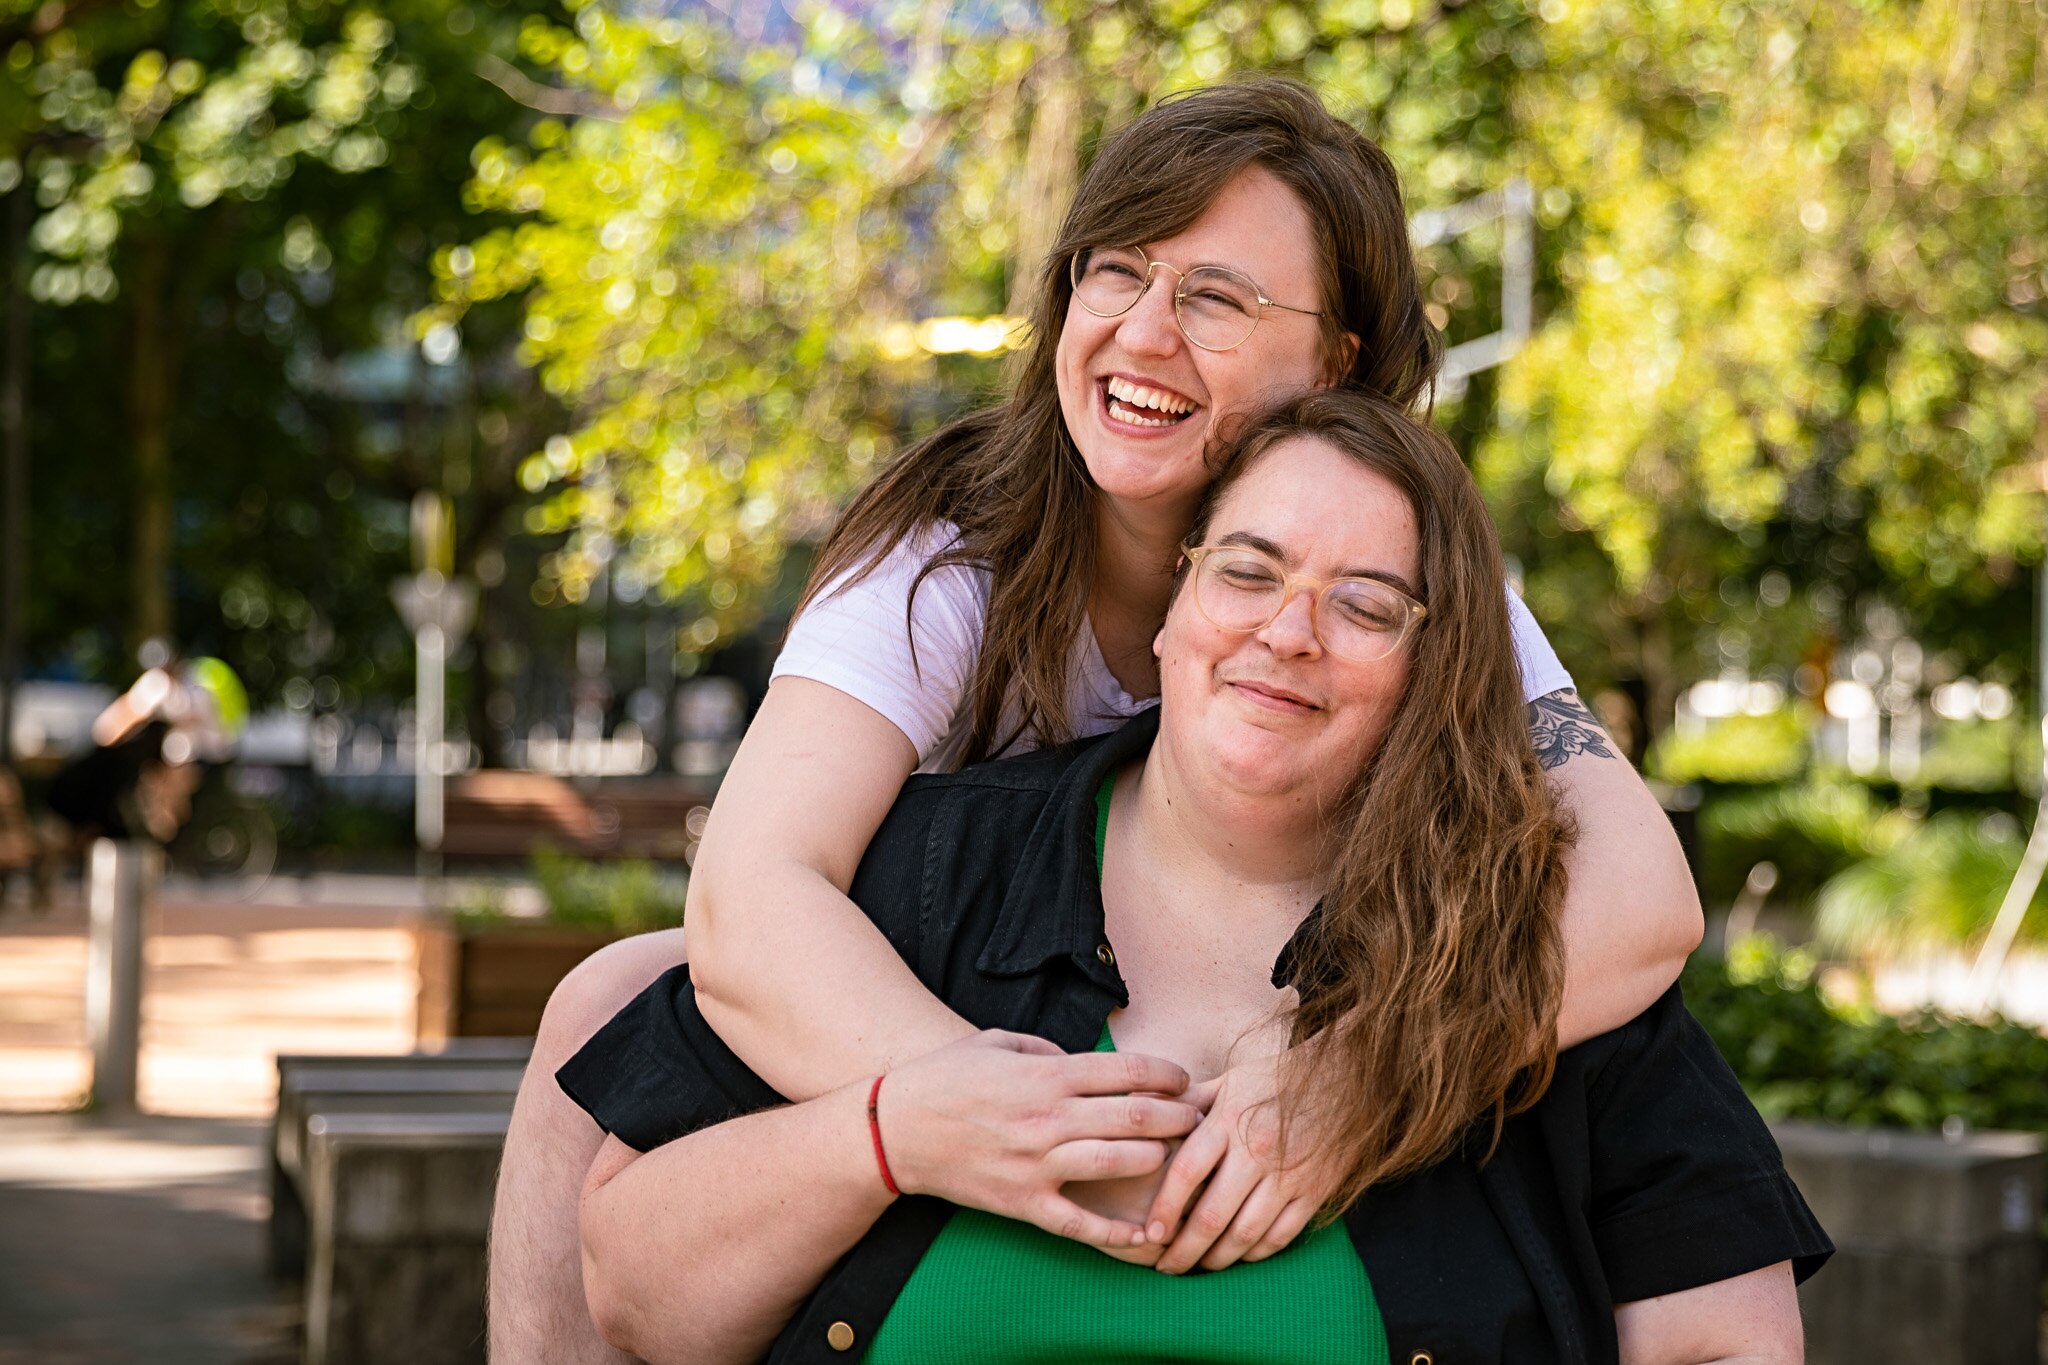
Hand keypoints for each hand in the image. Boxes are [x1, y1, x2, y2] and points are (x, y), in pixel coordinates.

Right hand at [879, 1030, 1202, 1251]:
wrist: (894, 1131)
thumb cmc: (945, 1079)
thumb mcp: (994, 1041)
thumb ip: (1046, 1046)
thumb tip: (1084, 1060)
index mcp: (1045, 1074)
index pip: (1126, 1072)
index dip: (1167, 1075)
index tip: (1184, 1080)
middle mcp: (1047, 1118)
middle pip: (1134, 1117)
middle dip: (1178, 1117)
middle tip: (1199, 1118)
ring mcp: (1036, 1164)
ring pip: (1116, 1164)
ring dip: (1156, 1161)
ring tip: (1175, 1158)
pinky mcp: (1023, 1202)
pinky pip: (1078, 1223)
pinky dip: (1114, 1232)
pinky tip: (1144, 1234)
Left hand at [1142, 1056, 1334, 1273]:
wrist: (1346, 1079)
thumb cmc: (1276, 1080)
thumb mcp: (1228, 1082)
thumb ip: (1185, 1103)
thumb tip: (1134, 1106)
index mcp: (1230, 1121)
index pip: (1187, 1172)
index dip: (1165, 1208)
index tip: (1149, 1233)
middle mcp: (1258, 1151)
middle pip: (1213, 1215)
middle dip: (1184, 1249)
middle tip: (1165, 1268)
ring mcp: (1289, 1175)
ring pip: (1246, 1233)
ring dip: (1218, 1259)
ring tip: (1198, 1268)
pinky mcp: (1315, 1191)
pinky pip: (1281, 1235)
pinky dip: (1256, 1253)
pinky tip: (1239, 1257)